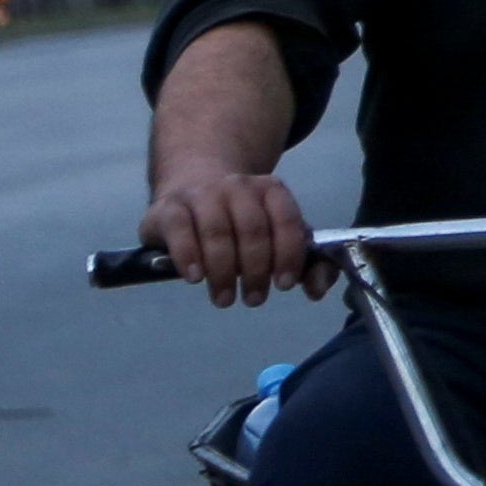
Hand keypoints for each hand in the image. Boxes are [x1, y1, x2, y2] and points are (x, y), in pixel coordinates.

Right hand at [142, 166, 323, 307]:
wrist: (192, 187)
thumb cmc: (239, 221)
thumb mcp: (275, 235)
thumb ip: (305, 262)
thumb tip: (317, 291)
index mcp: (270, 189)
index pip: (286, 220)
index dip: (289, 254)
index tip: (283, 284)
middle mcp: (238, 186)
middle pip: (252, 229)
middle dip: (256, 270)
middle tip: (254, 299)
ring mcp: (201, 194)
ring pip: (217, 232)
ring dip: (224, 271)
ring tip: (225, 298)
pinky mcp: (168, 207)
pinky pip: (179, 229)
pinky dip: (189, 255)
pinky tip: (195, 277)